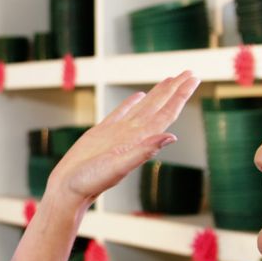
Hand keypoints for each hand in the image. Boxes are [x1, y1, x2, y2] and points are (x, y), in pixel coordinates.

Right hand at [47, 71, 200, 207]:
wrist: (68, 188)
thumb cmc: (90, 182)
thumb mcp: (118, 167)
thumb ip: (143, 151)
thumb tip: (171, 137)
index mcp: (140, 140)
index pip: (166, 113)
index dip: (180, 96)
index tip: (193, 79)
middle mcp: (133, 134)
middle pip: (159, 107)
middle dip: (175, 90)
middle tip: (190, 72)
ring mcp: (118, 133)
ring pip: (143, 107)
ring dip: (158, 94)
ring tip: (170, 80)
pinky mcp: (101, 132)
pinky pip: (121, 112)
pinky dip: (131, 103)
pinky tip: (139, 96)